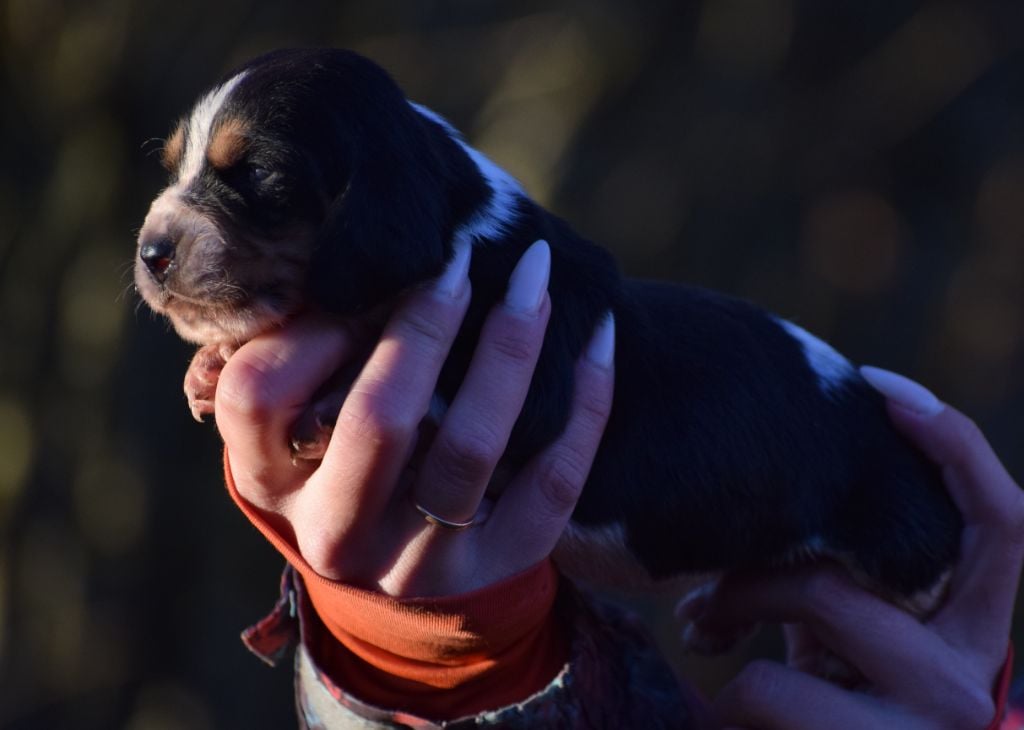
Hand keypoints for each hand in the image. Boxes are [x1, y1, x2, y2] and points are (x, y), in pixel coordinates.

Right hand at [214, 240, 615, 596]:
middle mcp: (336, 531)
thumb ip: (308, 356)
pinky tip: (596, 335)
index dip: (312, 323)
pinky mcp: (498, 567)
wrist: (399, 587)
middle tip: (461, 255)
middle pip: (375, 420)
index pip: (260, 394)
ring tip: (534, 276)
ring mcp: (419, 560)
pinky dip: (586, 403)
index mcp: (269, 482)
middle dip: (425, 324)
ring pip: (471, 448)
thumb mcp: (297, 426)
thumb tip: (360, 244)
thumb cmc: (341, 469)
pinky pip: (553, 482)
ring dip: (509, 348)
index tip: (363, 278)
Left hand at [685, 379, 1021, 729]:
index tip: (881, 386)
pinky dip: (724, 698)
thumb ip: (843, 583)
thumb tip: (766, 501)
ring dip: (729, 615)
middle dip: (752, 574)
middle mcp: (967, 678)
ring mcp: (925, 721)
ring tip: (703, 641)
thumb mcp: (854, 647)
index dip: (956, 443)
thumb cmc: (841, 714)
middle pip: (851, 562)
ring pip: (814, 600)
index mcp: (973, 633)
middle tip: (700, 602)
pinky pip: (767, 685)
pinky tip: (720, 715)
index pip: (1005, 521)